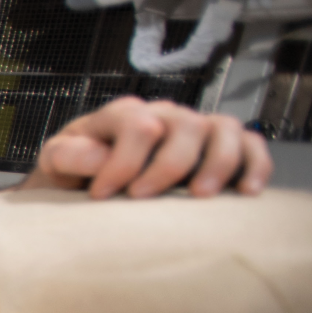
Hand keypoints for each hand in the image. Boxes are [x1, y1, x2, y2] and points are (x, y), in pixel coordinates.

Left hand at [25, 97, 270, 198]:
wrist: (86, 187)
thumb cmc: (74, 173)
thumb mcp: (56, 163)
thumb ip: (69, 156)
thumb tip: (100, 157)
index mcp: (124, 114)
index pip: (136, 124)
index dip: (122, 162)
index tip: (102, 195)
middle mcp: (165, 116)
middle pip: (184, 125)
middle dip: (167, 165)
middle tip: (144, 198)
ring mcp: (195, 129)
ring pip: (223, 129)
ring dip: (217, 163)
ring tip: (199, 196)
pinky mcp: (218, 148)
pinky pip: (250, 145)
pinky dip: (255, 164)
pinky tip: (247, 192)